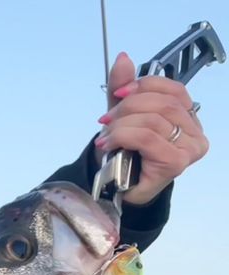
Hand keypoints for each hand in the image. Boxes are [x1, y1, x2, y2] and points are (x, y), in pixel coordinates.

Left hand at [95, 51, 208, 205]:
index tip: (118, 94)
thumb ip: (124, 87)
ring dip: (121, 125)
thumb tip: (123, 57)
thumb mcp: (122, 115)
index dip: (144, 85)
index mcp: (188, 117)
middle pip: (163, 103)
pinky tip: (108, 145)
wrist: (118, 190)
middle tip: (105, 121)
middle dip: (128, 107)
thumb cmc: (125, 154)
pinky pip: (148, 138)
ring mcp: (190, 149)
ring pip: (153, 120)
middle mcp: (196, 132)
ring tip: (105, 137)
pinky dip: (122, 137)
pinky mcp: (176, 163)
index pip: (173, 89)